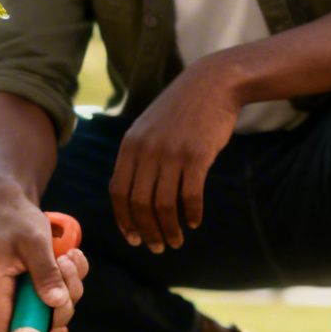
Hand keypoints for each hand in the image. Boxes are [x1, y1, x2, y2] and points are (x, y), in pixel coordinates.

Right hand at [0, 199, 89, 331]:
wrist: (9, 206)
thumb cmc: (17, 221)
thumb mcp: (35, 241)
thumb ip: (45, 272)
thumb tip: (58, 303)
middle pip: (31, 328)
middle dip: (60, 308)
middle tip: (68, 273)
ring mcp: (9, 299)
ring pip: (45, 315)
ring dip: (67, 292)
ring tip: (68, 259)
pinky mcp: (22, 294)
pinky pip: (48, 303)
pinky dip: (64, 286)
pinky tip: (67, 261)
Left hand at [110, 62, 240, 251]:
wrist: (212, 84)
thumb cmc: (181, 110)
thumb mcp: (149, 128)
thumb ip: (138, 156)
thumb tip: (132, 195)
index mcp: (130, 146)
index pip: (118, 192)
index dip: (124, 219)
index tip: (134, 238)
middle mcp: (146, 151)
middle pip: (139, 204)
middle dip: (147, 231)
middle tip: (157, 247)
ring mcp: (171, 153)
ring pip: (163, 204)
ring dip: (168, 229)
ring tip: (176, 241)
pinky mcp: (196, 155)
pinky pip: (189, 195)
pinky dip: (190, 213)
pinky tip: (193, 222)